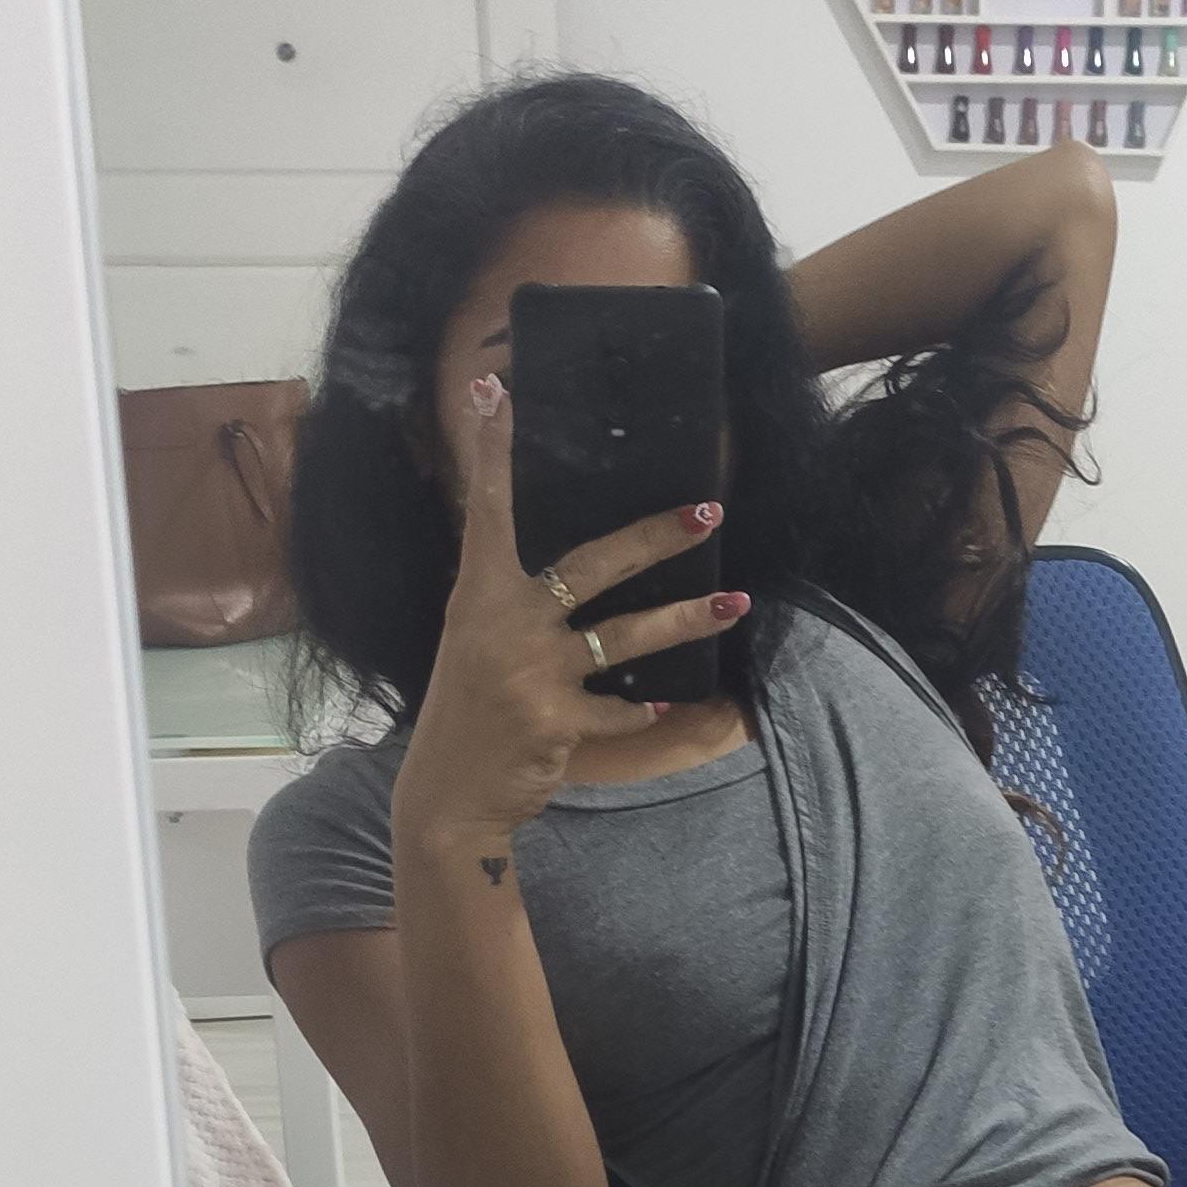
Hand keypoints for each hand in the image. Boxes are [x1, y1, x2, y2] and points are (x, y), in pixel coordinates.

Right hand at [393, 373, 743, 854]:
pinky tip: (665, 708)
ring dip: (686, 619)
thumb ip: (510, 601)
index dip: (494, 451)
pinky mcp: (555, 721)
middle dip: (656, 537)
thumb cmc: (468, 711)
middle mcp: (503, 623)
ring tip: (736, 604)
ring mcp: (531, 672)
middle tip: (708, 512)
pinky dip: (642, 710)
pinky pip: (620, 709)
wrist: (450, 795)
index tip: (496, 391)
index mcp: (478, 595)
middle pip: (593, 564)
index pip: (489, 510)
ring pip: (626, 637)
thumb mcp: (474, 642)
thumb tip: (558, 566)